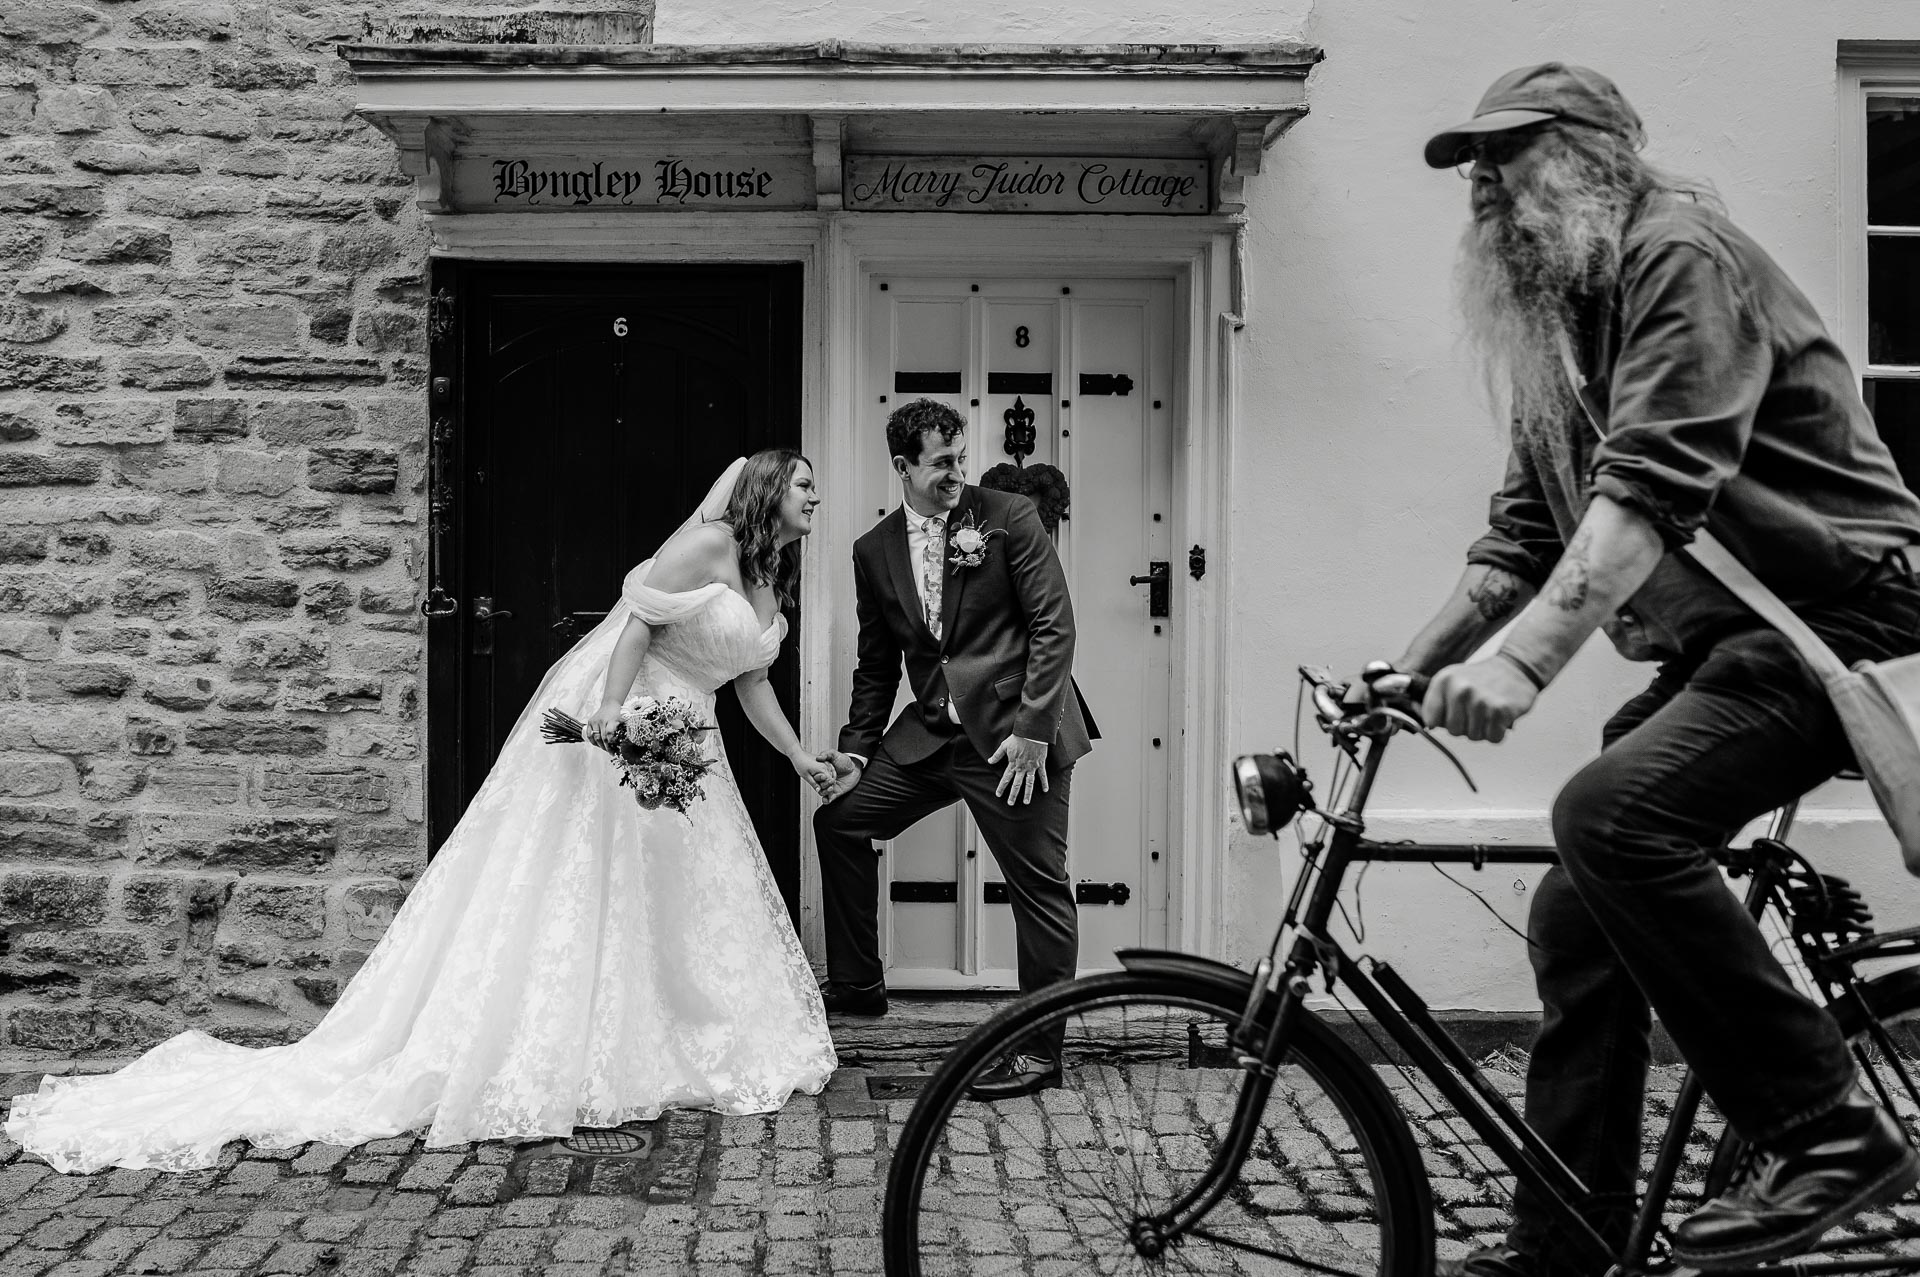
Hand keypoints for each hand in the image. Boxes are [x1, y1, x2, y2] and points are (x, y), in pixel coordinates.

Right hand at [584, 702, 624, 750]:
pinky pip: (589, 734)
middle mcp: (601, 721)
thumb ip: (619, 731)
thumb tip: (618, 743)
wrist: (610, 704)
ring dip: (599, 745)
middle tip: (610, 752)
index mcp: (610, 720)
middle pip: (602, 738)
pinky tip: (597, 744)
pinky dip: (592, 741)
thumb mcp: (621, 721)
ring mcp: (594, 721)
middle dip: (606, 747)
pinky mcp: (590, 721)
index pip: (609, 736)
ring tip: (604, 749)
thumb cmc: (617, 713)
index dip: (611, 744)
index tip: (614, 750)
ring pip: (595, 737)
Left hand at [791, 750, 836, 798]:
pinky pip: (828, 770)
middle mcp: (825, 765)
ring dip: (827, 779)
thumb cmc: (800, 763)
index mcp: (822, 769)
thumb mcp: (806, 776)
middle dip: (827, 784)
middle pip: (831, 778)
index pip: (830, 781)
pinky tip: (821, 777)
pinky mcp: (823, 761)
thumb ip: (814, 784)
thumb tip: (819, 790)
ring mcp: (825, 763)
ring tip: (820, 782)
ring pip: (831, 774)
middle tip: (820, 787)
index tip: (823, 790)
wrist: (798, 754)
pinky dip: (826, 774)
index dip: (827, 787)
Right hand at [814, 750, 863, 803]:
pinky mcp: (836, 792)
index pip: (816, 777)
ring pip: (823, 793)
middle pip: (819, 786)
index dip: (817, 778)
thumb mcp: (834, 754)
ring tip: (830, 790)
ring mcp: (830, 786)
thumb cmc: (845, 760)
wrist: (855, 768)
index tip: (821, 776)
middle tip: (829, 782)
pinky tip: (827, 799)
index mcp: (823, 772)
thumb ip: (826, 754)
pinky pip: (829, 799)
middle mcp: (825, 780)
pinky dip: (826, 801)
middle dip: (821, 786)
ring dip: (824, 793)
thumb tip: (818, 757)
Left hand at [989, 736, 1048, 805]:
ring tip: (1026, 802)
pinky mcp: (1040, 764)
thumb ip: (997, 755)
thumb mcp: (1004, 746)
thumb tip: (989, 761)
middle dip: (1013, 795)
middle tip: (1010, 803)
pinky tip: (1045, 790)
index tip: (998, 795)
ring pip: (1029, 784)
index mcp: (1013, 764)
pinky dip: (1044, 783)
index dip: (1001, 787)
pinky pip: (1043, 775)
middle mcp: (1022, 768)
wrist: (1031, 733)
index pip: (1006, 779)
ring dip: (1027, 794)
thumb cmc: (1018, 738)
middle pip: (1017, 784)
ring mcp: (1032, 767)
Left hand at [1420, 657, 1537, 742]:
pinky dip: (1497, 732)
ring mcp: (1480, 701)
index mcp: (1443, 681)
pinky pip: (1493, 738)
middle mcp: (1460, 690)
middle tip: (1476, 710)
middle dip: (1465, 726)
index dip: (1443, 721)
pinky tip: (1499, 716)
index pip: (1431, 720)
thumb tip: (1427, 727)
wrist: (1516, 668)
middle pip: (1453, 731)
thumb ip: (1436, 703)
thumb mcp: (1452, 681)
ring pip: (1474, 737)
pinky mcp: (1500, 711)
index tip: (1454, 713)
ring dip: (1483, 729)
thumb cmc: (1481, 680)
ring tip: (1489, 710)